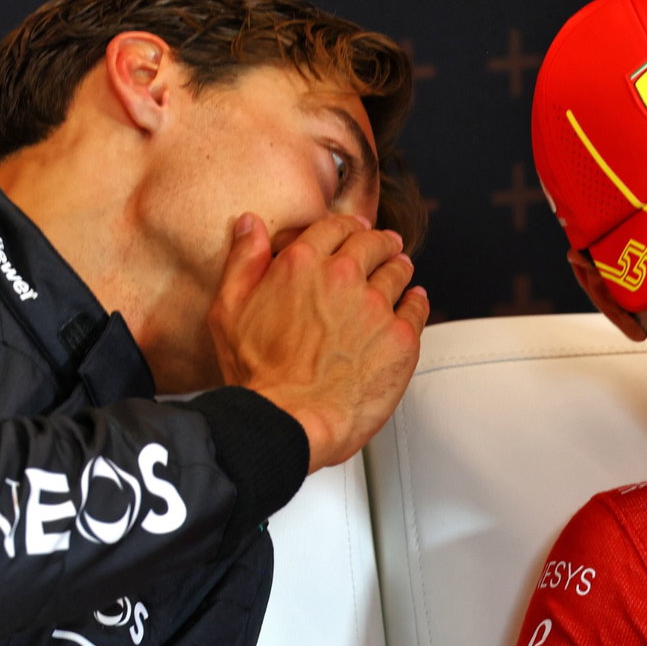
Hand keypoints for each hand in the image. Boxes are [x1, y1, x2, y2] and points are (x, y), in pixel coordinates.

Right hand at [207, 212, 429, 470]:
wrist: (289, 420)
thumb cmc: (257, 376)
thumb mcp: (229, 311)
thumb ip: (243, 261)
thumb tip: (250, 225)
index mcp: (301, 264)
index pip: (333, 227)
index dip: (346, 228)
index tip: (353, 231)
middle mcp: (343, 277)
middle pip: (372, 243)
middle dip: (379, 242)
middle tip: (384, 246)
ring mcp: (375, 306)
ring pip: (398, 271)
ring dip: (398, 267)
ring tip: (399, 269)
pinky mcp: (400, 336)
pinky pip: (417, 307)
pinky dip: (416, 301)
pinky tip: (413, 301)